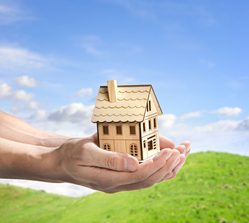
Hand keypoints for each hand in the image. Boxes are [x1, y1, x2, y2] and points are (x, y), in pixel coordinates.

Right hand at [52, 133, 190, 192]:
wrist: (62, 162)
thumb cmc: (72, 153)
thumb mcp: (86, 151)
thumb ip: (108, 159)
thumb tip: (134, 164)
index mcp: (109, 180)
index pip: (140, 175)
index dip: (158, 164)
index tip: (172, 150)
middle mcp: (118, 185)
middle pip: (149, 179)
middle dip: (169, 165)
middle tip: (184, 150)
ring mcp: (120, 183)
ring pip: (149, 180)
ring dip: (167, 168)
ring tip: (183, 154)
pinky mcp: (120, 178)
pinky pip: (143, 176)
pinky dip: (158, 169)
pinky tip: (168, 161)